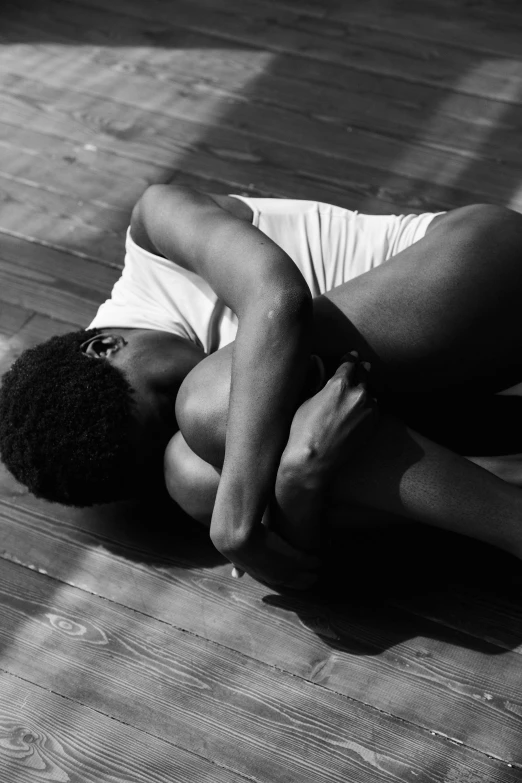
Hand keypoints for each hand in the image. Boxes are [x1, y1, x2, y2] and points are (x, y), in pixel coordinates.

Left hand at [227, 523, 320, 589]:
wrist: (239, 539)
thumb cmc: (236, 544)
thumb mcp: (238, 559)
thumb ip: (239, 567)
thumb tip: (236, 575)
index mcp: (264, 576)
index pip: (279, 582)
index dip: (288, 580)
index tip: (294, 579)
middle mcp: (276, 577)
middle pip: (295, 582)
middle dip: (304, 580)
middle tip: (313, 578)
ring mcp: (286, 569)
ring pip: (305, 575)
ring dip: (312, 573)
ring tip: (319, 569)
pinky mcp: (294, 558)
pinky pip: (309, 562)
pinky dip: (315, 561)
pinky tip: (320, 559)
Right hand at [282, 352, 377, 475]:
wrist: (314, 461)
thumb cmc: (304, 431)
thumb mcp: (306, 400)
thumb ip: (317, 380)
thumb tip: (317, 362)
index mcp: (339, 383)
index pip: (349, 363)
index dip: (350, 358)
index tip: (352, 355)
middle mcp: (358, 393)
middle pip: (364, 374)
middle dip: (361, 369)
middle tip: (362, 365)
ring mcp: (368, 409)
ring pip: (370, 392)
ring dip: (366, 389)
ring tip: (362, 388)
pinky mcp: (373, 425)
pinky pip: (374, 408)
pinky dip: (369, 405)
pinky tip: (364, 406)